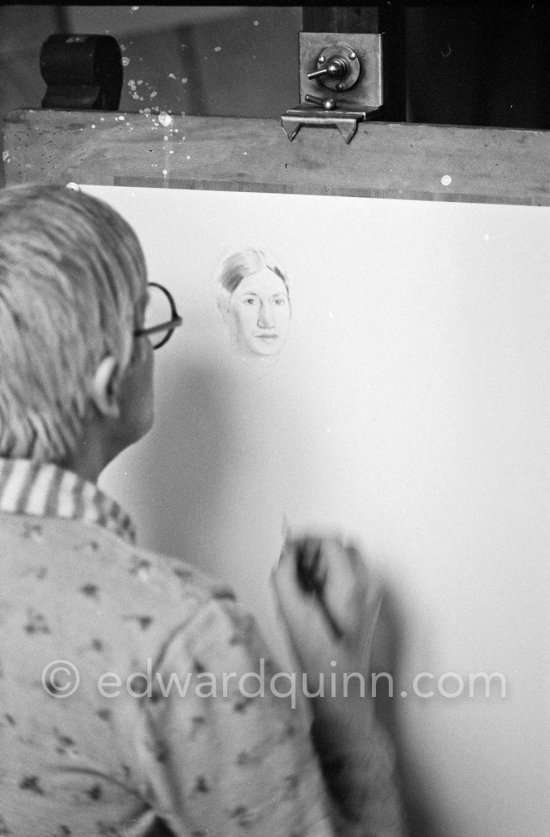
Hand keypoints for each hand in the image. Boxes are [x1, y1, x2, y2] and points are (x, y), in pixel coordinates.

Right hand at [271, 533, 382, 700]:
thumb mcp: (291, 615)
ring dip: (322, 563)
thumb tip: (285, 555)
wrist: (342, 693)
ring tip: (303, 585)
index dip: (306, 541)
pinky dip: (330, 576)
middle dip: (315, 550)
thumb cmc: (320, 662)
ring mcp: (370, 595)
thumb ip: (284, 576)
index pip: (330, 541)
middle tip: (295, 568)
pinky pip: (350, 575)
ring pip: (346, 559)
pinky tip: (314, 597)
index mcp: (350, 587)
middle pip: (341, 546)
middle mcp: (367, 587)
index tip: (289, 550)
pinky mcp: (368, 604)